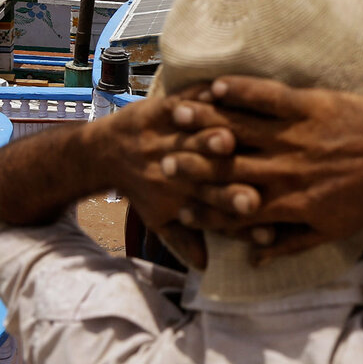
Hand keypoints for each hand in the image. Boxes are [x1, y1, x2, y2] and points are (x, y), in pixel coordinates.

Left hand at [100, 85, 257, 268]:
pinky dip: (201, 97)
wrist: (103, 152)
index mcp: (179, 196)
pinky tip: (222, 95)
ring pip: (192, 140)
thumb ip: (185, 241)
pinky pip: (183, 102)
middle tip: (249, 193)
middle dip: (224, 184)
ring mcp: (167, 137)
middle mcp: (174, 168)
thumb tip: (206, 267)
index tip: (259, 230)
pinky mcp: (163, 108)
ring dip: (209, 142)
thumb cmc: (141, 188)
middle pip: (205, 177)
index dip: (234, 220)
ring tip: (228, 141)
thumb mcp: (159, 219)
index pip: (212, 210)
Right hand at [161, 76, 362, 262]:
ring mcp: (296, 137)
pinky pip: (267, 97)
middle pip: (228, 169)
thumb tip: (255, 257)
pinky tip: (217, 85)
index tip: (178, 207)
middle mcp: (287, 171)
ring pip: (241, 130)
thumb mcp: (332, 231)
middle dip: (193, 167)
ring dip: (206, 123)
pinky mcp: (310, 106)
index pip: (236, 210)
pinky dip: (241, 90)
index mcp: (290, 204)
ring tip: (176, 118)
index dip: (204, 209)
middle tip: (162, 161)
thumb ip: (289, 244)